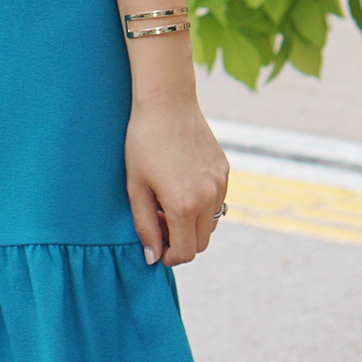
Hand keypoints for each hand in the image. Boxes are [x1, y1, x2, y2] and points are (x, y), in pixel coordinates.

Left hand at [125, 96, 229, 265]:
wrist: (167, 104)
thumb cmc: (143, 143)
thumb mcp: (136, 186)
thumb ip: (145, 225)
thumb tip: (152, 257)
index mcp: (183, 206)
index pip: (185, 252)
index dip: (170, 257)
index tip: (158, 250)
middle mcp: (207, 198)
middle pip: (201, 243)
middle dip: (181, 243)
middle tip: (160, 224)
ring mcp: (220, 184)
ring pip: (212, 224)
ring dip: (193, 225)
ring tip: (169, 203)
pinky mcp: (225, 171)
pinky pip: (218, 202)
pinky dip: (203, 205)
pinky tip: (182, 185)